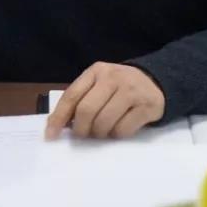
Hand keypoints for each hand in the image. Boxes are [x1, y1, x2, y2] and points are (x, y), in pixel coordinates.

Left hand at [45, 62, 164, 140]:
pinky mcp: (146, 106)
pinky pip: (123, 130)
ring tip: (103, 131)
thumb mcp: (99, 84)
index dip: (58, 117)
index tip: (51, 135)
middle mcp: (113, 78)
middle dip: (81, 129)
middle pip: (86, 111)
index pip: (71, 95)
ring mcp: (131, 91)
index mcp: (96, 71)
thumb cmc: (119, 87)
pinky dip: (117, 135)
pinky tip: (120, 128)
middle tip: (84, 135)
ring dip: (100, 134)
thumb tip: (58, 125)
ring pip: (104, 122)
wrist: (155, 82)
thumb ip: (80, 99)